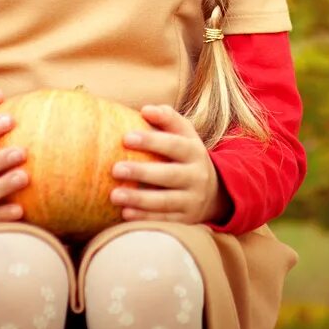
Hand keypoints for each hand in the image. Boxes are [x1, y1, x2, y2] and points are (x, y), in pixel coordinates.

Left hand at [110, 104, 227, 224]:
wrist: (214, 192)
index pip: (174, 144)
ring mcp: (192, 199)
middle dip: (142, 172)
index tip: (126, 137)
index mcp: (194, 151)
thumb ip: (168, 119)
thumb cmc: (186, 156)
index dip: (152, 140)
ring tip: (114, 195)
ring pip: (165, 201)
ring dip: (139, 199)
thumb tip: (146, 110)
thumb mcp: (185, 135)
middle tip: (115, 169)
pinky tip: (125, 213)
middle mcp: (196, 176)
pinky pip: (164, 219)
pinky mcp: (185, 219)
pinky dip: (144, 217)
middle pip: (170, 174)